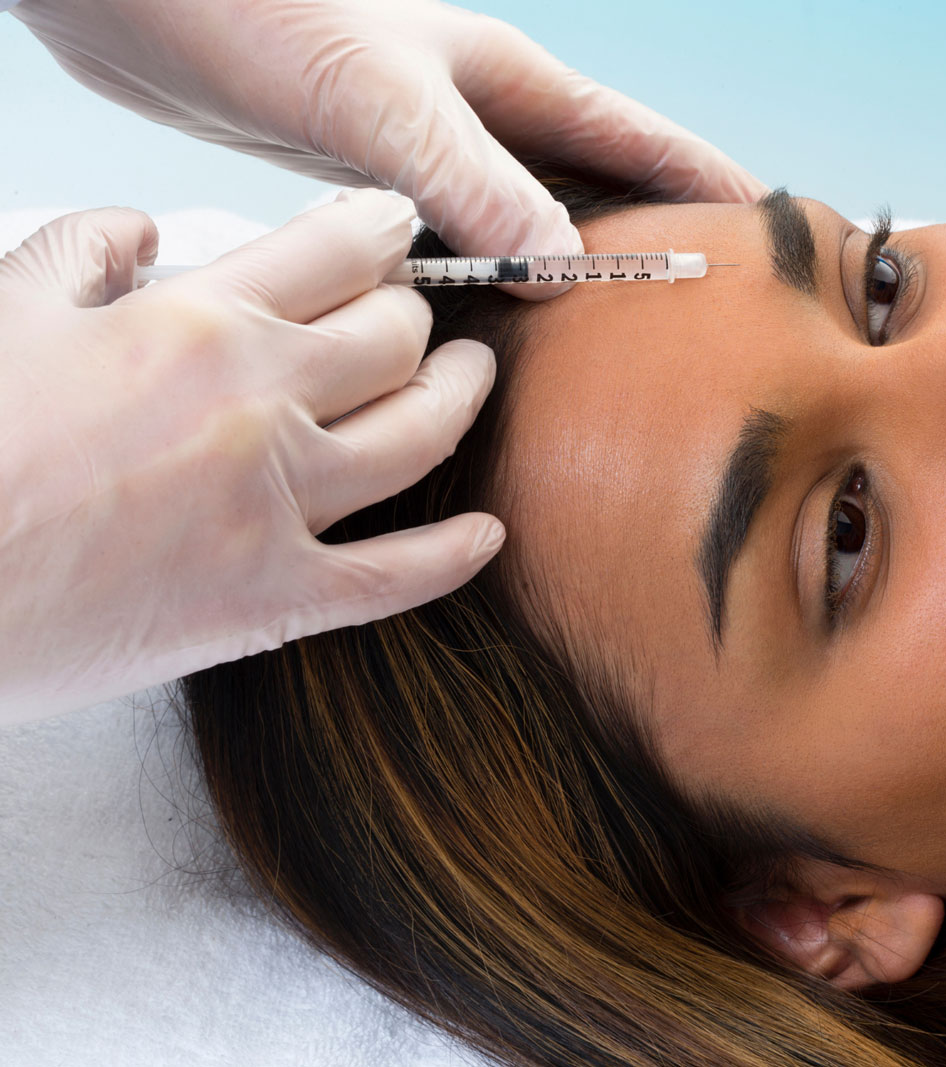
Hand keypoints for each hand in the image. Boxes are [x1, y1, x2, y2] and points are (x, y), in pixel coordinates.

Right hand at [0, 191, 502, 722]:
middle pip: (394, 339)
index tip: (397, 230)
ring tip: (471, 379)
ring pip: (421, 437)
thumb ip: (85, 252)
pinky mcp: (273, 600)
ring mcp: (277, 508)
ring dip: (461, 400)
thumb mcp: (7, 310)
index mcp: (199, 324)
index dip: (383, 232)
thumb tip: (142, 231)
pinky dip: (454, 555)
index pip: (338, 253)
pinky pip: (396, 577)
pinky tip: (488, 535)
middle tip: (420, 313)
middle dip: (418, 315)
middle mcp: (260, 406)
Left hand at [12, 0, 765, 296]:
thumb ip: (474, 184)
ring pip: (528, 224)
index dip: (709, 185)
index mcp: (506, 81)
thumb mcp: (383, 104)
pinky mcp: (374, 182)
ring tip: (615, 344)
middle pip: (597, 190)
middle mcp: (480, 116)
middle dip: (654, 243)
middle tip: (705, 314)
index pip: (640, 139)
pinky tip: (490, 331)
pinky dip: (486, 288)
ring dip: (567, 276)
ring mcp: (430, 149)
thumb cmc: (256, 13)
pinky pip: (459, 245)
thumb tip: (562, 270)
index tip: (772, 231)